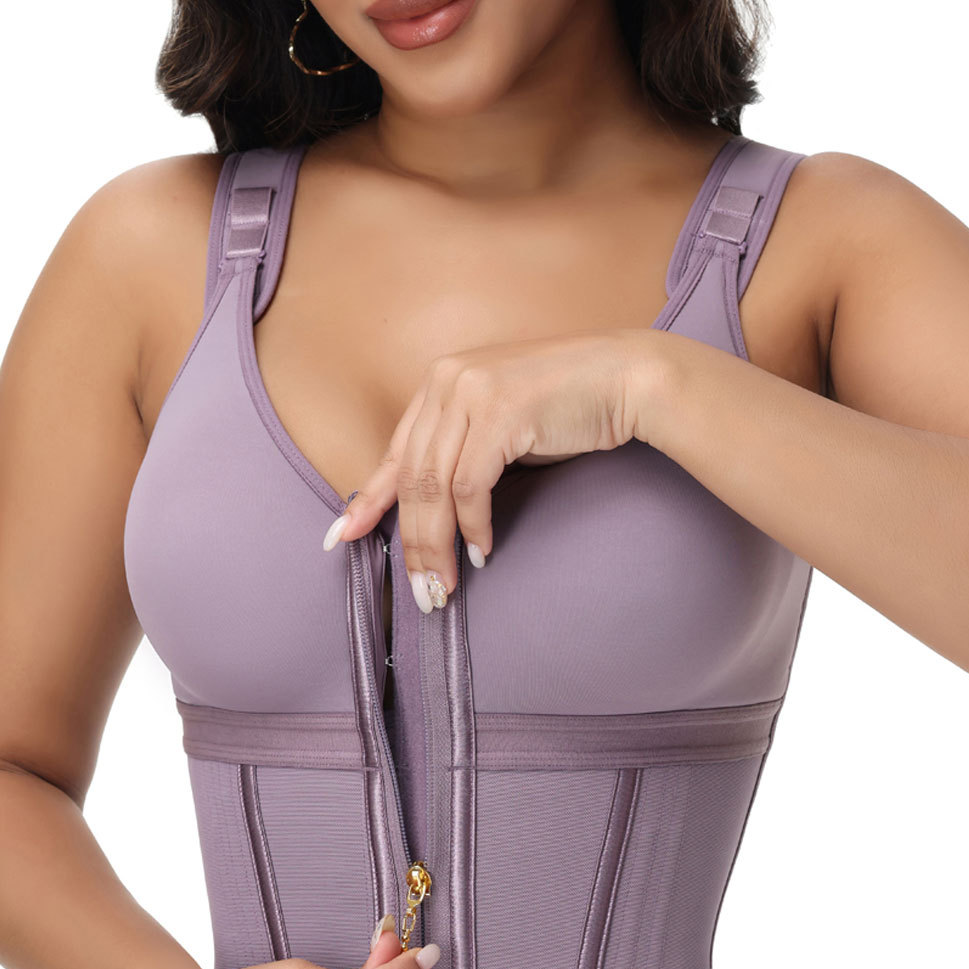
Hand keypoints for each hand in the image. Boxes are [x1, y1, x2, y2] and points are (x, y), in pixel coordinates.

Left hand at [322, 328, 652, 607]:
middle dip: (411, 542)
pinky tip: (482, 551)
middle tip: (419, 589)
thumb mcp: (499, 428)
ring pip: (434, 487)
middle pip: (412, 478)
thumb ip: (460, 454)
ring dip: (437, 544)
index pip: (396, 453)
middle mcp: (447, 380)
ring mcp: (472, 392)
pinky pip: (471, 485)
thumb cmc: (567, 408)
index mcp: (439, 382)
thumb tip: (432, 514)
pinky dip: (473, 525)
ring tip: (444, 585)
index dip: (369, 499)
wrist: (626, 378)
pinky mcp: (501, 411)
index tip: (343, 537)